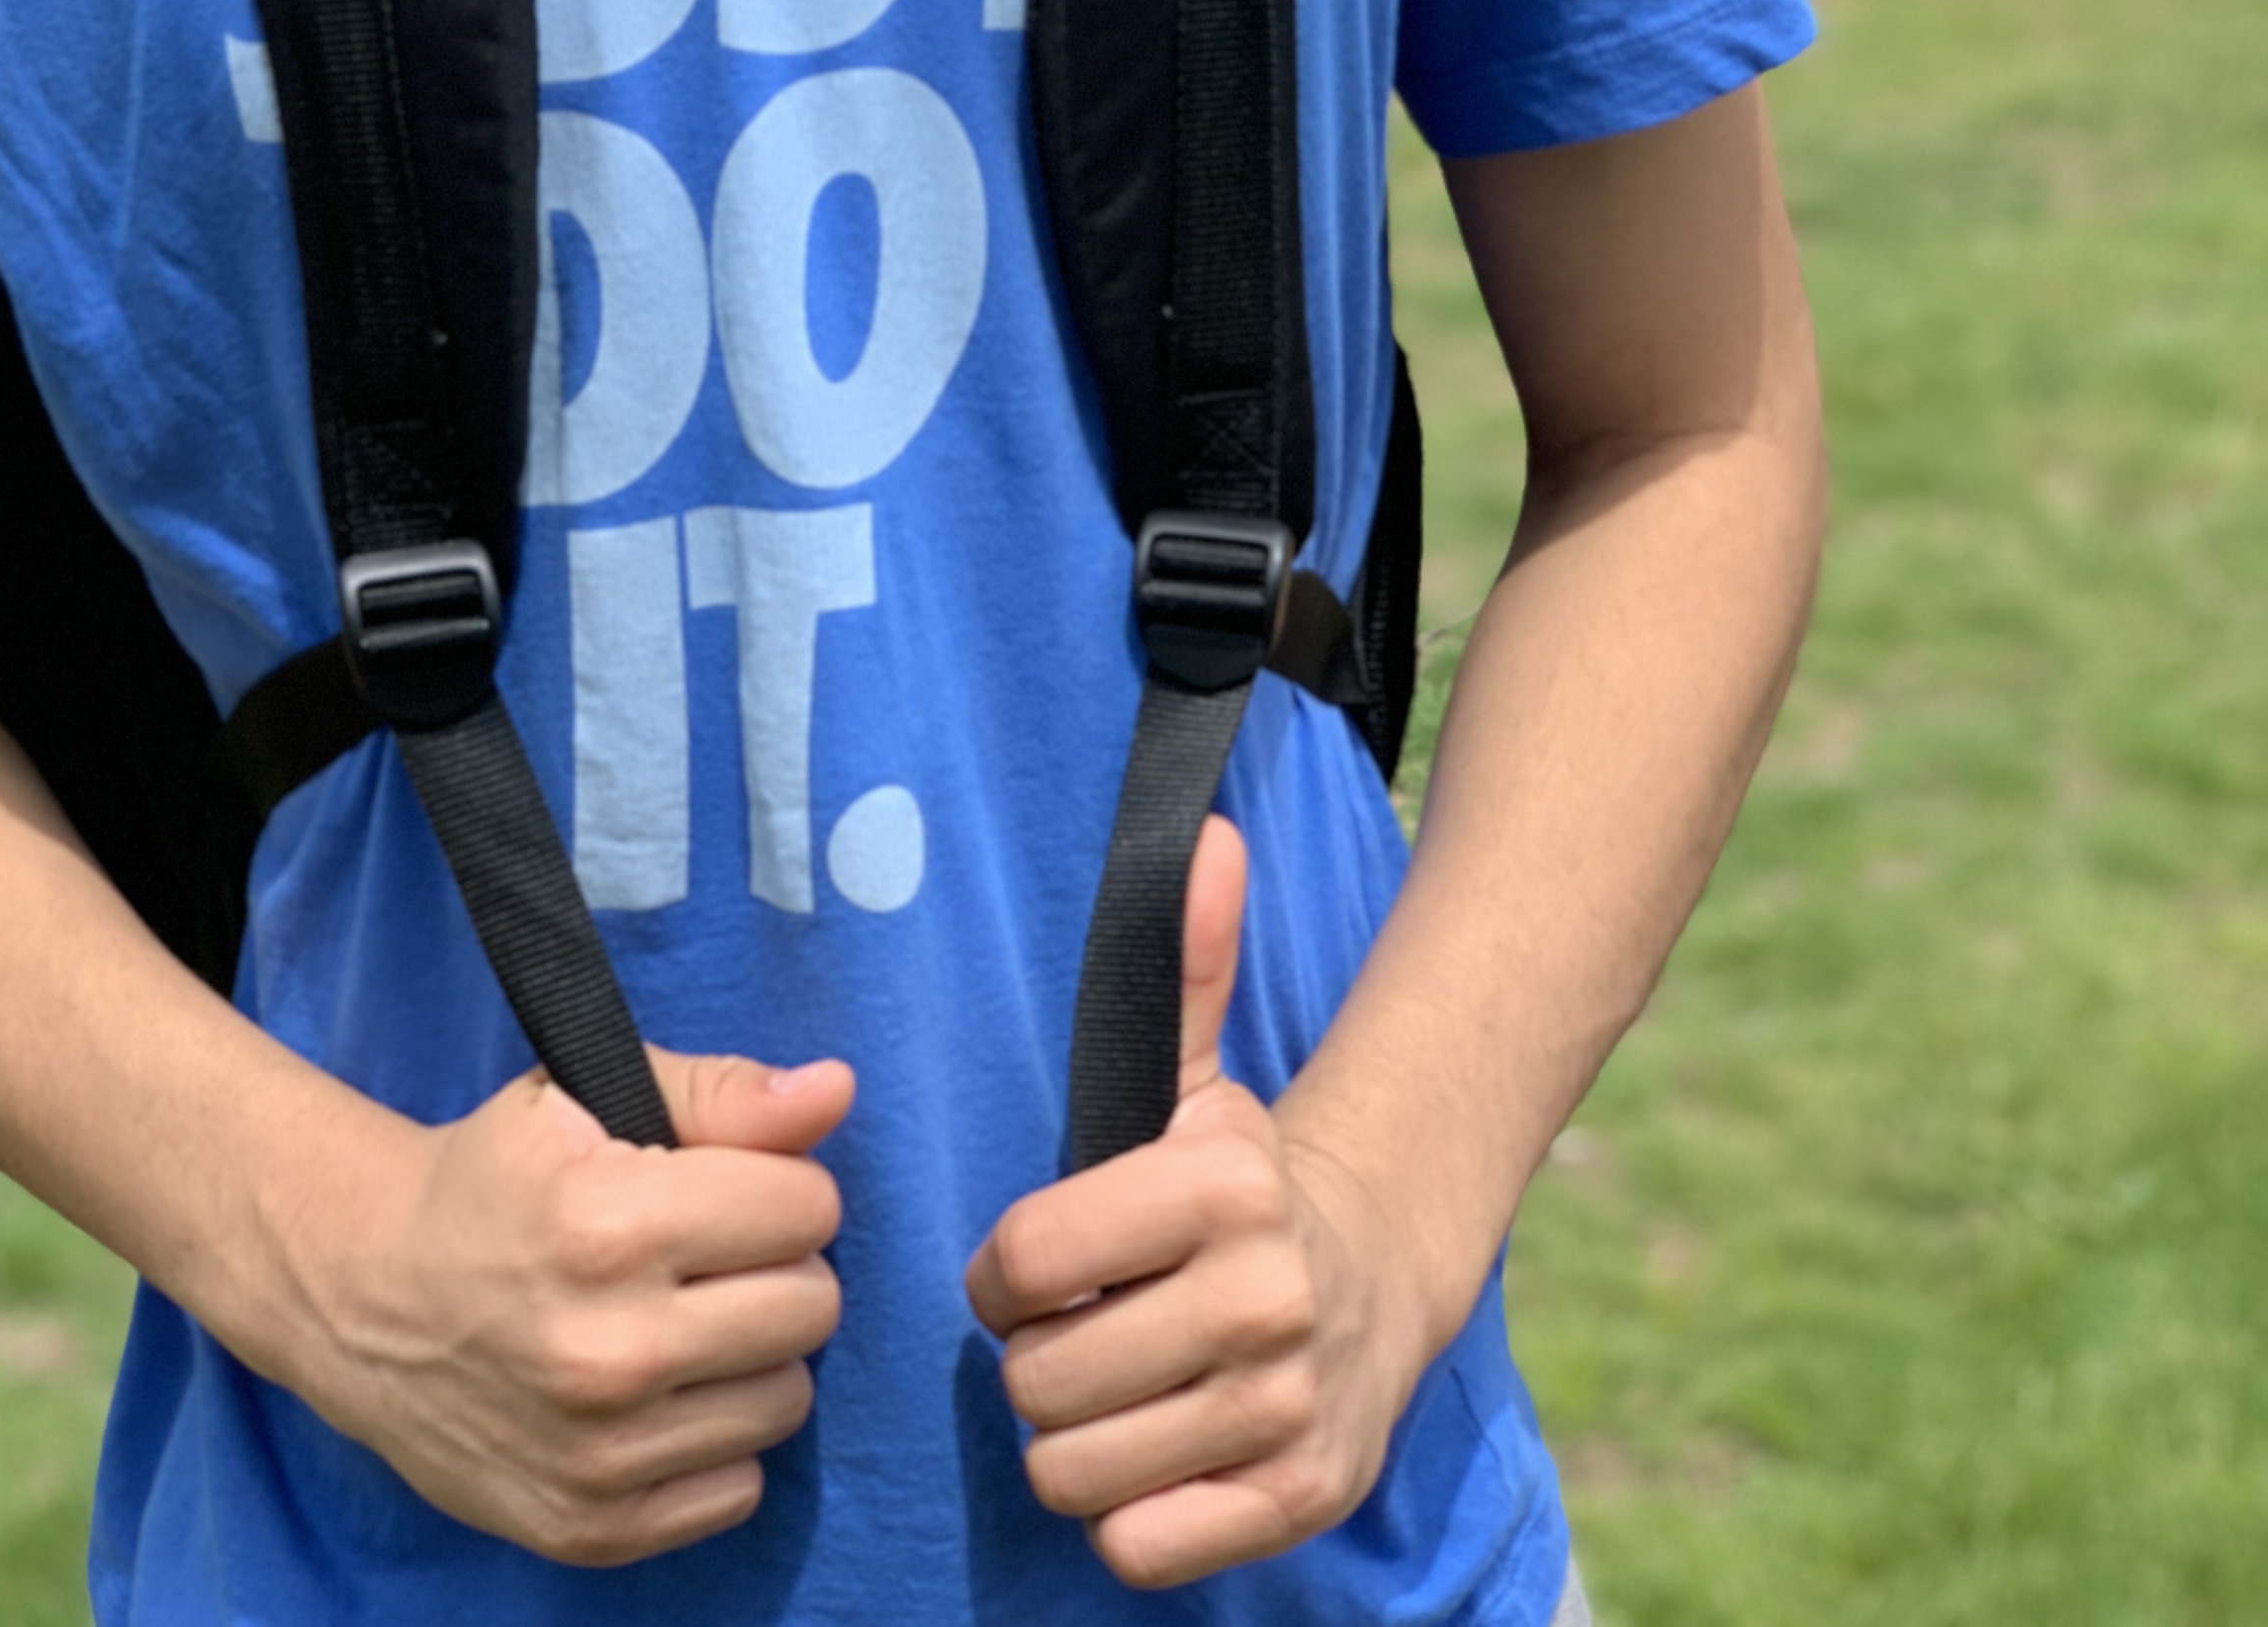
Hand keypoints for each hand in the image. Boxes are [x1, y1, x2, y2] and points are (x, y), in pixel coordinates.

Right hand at [287, 1043, 854, 1566]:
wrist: (364, 1300)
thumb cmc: (494, 1183)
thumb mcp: (586, 1101)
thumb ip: (722, 1095)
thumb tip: (838, 1089)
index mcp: (609, 1224)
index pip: (806, 1206)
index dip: (775, 1186)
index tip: (724, 1189)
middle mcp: (609, 1350)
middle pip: (813, 1306)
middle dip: (775, 1267)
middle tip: (705, 1258)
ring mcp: (600, 1455)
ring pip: (786, 1400)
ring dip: (749, 1356)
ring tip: (679, 1323)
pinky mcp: (592, 1530)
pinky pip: (739, 1489)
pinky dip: (712, 1439)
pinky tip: (655, 1396)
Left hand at [965, 820, 1429, 1589]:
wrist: (1379, 1276)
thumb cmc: (1240, 1182)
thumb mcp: (1202, 1075)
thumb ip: (1186, 963)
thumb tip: (1206, 835)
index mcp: (1222, 1187)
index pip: (1024, 1261)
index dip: (1002, 1276)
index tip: (1033, 1270)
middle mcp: (1263, 1300)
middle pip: (1040, 1379)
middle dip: (1035, 1363)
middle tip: (1075, 1337)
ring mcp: (1285, 1411)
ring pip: (1074, 1471)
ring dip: (1070, 1444)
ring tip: (1110, 1394)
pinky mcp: (1298, 1502)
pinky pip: (1136, 1545)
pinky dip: (1124, 1516)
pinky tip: (1150, 1458)